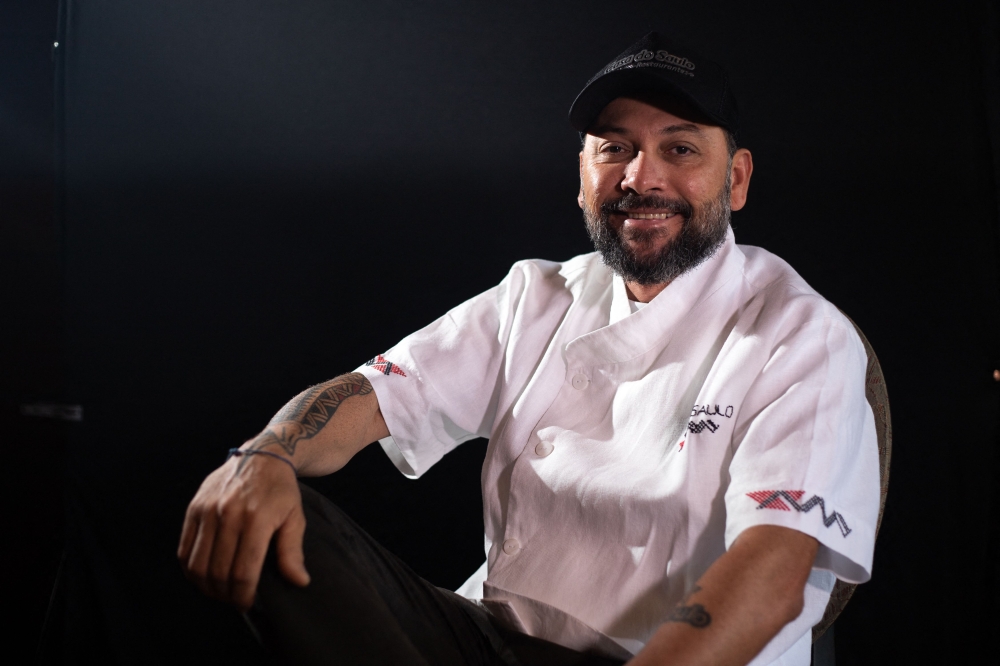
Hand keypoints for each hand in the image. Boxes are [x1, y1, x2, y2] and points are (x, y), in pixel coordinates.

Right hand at [177, 452, 310, 609]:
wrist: (263, 457)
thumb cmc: (282, 491)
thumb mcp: (296, 518)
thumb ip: (293, 552)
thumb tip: (299, 582)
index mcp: (256, 519)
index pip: (243, 571)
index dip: (243, 595)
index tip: (247, 603)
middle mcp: (228, 514)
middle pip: (218, 572)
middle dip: (225, 595)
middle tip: (234, 600)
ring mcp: (207, 510)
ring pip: (197, 564)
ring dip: (206, 587)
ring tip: (219, 592)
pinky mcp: (194, 508)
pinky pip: (184, 549)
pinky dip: (190, 570)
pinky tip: (203, 576)